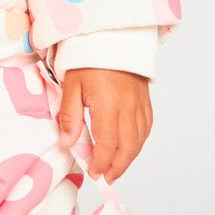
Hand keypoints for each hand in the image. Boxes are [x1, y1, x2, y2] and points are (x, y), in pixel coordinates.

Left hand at [56, 68, 152, 182]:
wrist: (110, 36)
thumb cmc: (87, 59)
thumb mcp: (71, 85)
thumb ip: (70, 116)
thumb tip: (68, 143)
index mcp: (108, 104)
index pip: (108, 144)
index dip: (101, 162)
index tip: (94, 172)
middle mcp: (128, 106)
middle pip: (128, 147)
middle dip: (118, 167)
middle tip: (106, 177)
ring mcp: (139, 103)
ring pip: (140, 139)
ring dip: (129, 157)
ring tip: (116, 168)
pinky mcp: (145, 98)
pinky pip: (146, 126)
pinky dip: (139, 141)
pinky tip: (130, 147)